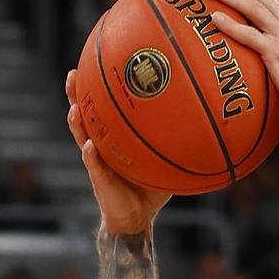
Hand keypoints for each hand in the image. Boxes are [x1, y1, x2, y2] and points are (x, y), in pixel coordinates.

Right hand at [65, 69, 169, 234]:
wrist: (137, 216)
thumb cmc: (151, 186)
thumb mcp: (165, 157)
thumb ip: (175, 140)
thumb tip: (204, 119)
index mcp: (113, 137)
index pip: (101, 107)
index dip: (95, 86)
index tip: (94, 62)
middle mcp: (101, 144)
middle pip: (84, 114)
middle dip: (76, 94)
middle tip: (73, 74)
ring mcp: (97, 161)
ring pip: (81, 137)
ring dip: (76, 122)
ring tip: (74, 108)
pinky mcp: (100, 179)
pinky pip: (94, 165)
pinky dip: (91, 155)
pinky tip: (89, 146)